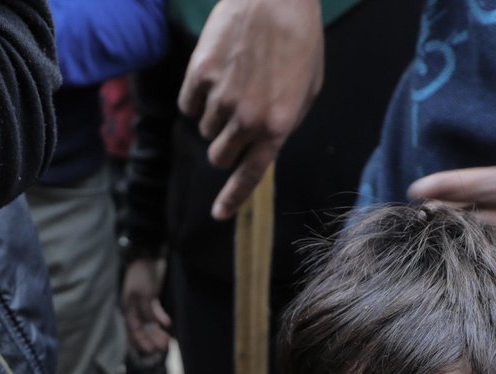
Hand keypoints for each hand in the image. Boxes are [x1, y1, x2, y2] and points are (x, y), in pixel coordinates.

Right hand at [122, 256, 171, 356]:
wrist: (148, 256)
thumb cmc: (142, 274)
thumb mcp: (143, 293)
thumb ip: (146, 310)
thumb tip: (151, 324)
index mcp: (127, 307)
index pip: (132, 329)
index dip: (141, 341)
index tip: (151, 350)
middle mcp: (133, 308)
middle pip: (141, 329)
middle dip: (151, 339)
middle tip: (163, 347)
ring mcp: (142, 303)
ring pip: (148, 323)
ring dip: (157, 332)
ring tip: (167, 340)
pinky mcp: (150, 298)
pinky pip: (154, 313)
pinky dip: (160, 319)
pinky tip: (167, 325)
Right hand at [179, 0, 321, 219]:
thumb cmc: (298, 38)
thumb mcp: (308, 87)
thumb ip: (285, 122)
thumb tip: (263, 145)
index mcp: (278, 125)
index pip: (250, 175)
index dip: (233, 198)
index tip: (219, 214)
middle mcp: (248, 118)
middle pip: (220, 156)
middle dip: (224, 146)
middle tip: (234, 122)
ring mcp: (221, 97)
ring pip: (204, 129)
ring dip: (214, 115)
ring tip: (234, 81)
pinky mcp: (199, 75)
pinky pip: (188, 104)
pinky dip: (197, 96)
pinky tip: (215, 73)